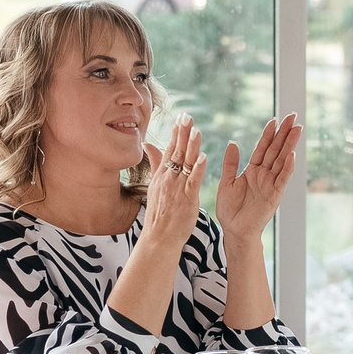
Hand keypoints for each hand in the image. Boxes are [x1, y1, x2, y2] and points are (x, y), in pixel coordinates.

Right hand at [138, 115, 205, 249]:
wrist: (159, 237)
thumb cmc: (160, 213)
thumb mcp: (155, 185)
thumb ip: (155, 163)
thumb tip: (149, 144)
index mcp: (163, 175)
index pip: (170, 149)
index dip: (177, 133)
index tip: (181, 117)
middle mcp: (169, 178)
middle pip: (177, 152)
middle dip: (183, 133)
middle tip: (188, 116)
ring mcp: (177, 188)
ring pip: (185, 164)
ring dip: (191, 146)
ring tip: (196, 130)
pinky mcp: (187, 199)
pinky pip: (193, 181)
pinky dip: (198, 168)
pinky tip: (204, 156)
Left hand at [215, 114, 301, 245]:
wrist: (234, 231)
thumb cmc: (230, 210)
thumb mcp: (226, 182)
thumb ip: (231, 163)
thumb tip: (233, 143)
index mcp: (252, 170)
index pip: (263, 147)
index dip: (269, 133)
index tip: (275, 119)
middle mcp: (264, 175)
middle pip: (276, 150)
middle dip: (284, 133)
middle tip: (293, 116)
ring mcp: (270, 184)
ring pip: (281, 160)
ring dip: (289, 145)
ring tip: (297, 130)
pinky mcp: (274, 196)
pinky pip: (281, 179)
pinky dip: (287, 168)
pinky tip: (292, 155)